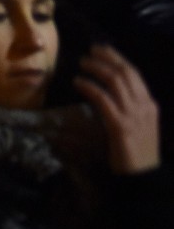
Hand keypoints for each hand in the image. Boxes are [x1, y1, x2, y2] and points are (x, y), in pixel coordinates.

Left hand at [74, 43, 159, 173]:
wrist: (144, 178)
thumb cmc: (137, 153)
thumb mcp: (138, 126)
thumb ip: (128, 108)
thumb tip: (107, 91)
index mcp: (150, 105)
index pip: (134, 74)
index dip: (118, 59)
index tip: (103, 50)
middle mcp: (144, 106)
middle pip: (125, 73)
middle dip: (107, 57)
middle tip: (90, 50)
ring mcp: (134, 116)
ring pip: (115, 81)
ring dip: (96, 68)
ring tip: (82, 63)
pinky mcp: (120, 126)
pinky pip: (103, 99)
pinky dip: (89, 87)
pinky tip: (78, 82)